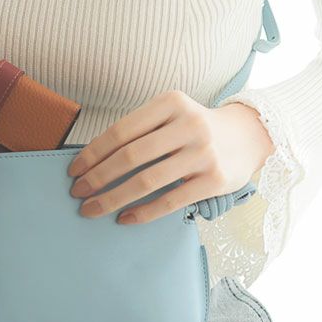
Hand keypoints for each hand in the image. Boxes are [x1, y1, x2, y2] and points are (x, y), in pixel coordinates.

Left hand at [66, 90, 274, 224]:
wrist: (248, 136)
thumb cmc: (194, 126)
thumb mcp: (170, 114)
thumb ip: (139, 130)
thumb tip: (92, 160)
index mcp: (170, 102)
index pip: (121, 130)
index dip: (93, 152)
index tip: (74, 170)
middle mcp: (188, 124)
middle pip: (130, 156)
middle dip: (98, 177)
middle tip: (77, 192)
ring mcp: (203, 153)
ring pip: (147, 181)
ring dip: (113, 198)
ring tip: (92, 209)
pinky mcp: (214, 180)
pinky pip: (170, 201)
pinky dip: (143, 212)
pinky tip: (124, 219)